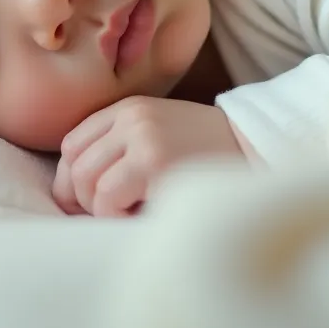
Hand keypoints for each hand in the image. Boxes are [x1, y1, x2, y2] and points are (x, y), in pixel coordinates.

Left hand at [53, 97, 245, 217]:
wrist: (258, 153)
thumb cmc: (207, 156)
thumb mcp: (159, 136)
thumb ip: (120, 150)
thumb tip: (70, 194)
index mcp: (129, 109)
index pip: (72, 145)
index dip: (71, 180)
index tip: (87, 204)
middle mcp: (132, 118)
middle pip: (75, 166)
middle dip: (82, 201)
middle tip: (108, 217)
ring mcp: (144, 138)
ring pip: (89, 185)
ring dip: (102, 211)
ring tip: (132, 215)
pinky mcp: (157, 163)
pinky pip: (109, 199)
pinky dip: (118, 217)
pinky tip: (145, 215)